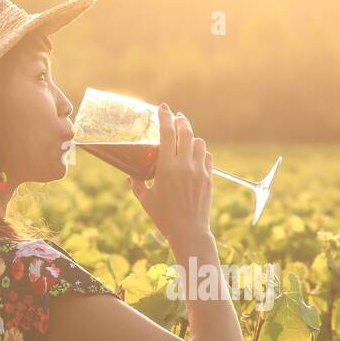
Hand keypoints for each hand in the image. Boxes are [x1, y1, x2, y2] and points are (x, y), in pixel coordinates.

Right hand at [128, 104, 213, 246]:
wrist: (189, 232)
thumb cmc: (164, 217)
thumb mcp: (145, 200)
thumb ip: (137, 184)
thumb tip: (130, 175)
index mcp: (167, 168)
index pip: (167, 133)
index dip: (165, 116)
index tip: (163, 107)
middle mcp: (185, 165)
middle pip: (186, 132)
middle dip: (181, 121)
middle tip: (176, 117)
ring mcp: (199, 171)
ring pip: (199, 142)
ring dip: (192, 136)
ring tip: (185, 137)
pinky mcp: (209, 178)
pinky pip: (207, 157)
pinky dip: (201, 152)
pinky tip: (195, 155)